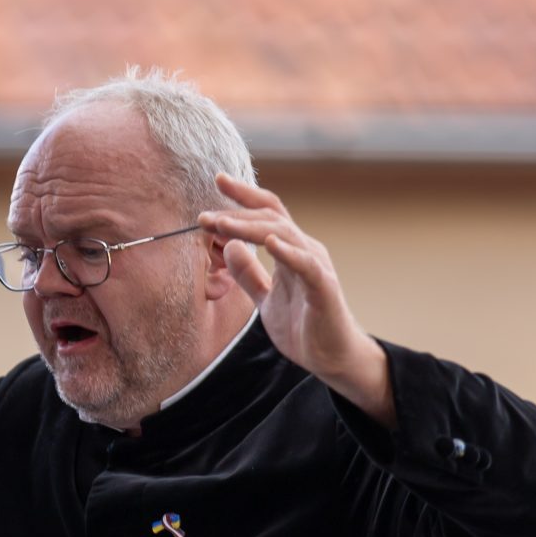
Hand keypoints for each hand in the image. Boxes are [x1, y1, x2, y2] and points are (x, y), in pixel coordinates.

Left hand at [200, 175, 393, 425]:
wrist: (331, 357)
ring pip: (283, 235)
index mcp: (291, 250)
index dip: (244, 195)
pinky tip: (268, 244)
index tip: (217, 179)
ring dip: (250, 228)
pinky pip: (306, 265)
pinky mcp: (324, 288)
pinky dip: (288, 252)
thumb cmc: (302, 325)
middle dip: (236, 212)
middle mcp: (305, 250)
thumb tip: (228, 246)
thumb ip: (248, 275)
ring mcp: (316, 266)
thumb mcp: (265, 299)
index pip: (267, 213)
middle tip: (204, 215)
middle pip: (271, 217)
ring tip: (222, 224)